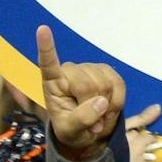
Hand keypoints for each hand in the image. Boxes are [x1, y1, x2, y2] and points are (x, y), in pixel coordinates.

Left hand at [37, 25, 124, 161]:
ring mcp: (90, 69)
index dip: (47, 47)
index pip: (48, 64)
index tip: (42, 29)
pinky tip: (108, 109)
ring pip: (105, 85)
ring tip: (98, 117)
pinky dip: (117, 102)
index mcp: (52, 83)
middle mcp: (70, 71)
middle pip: (87, 84)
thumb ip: (81, 120)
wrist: (88, 132)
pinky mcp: (107, 72)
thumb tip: (100, 102)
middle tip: (92, 123)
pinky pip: (119, 85)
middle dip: (93, 107)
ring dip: (106, 107)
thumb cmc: (71, 130)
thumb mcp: (70, 132)